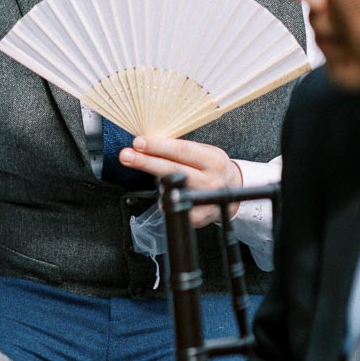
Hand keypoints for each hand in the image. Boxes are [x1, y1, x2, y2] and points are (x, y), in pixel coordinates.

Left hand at [120, 137, 241, 226]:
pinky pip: (172, 208)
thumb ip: (180, 150)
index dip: (158, 146)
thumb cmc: (211, 168)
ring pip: (170, 190)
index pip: (182, 150)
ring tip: (153, 173)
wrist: (233, 190)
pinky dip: (164, 201)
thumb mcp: (203, 152)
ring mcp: (205, 200)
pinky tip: (167, 194)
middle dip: (146, 162)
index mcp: (213, 159)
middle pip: (173, 171)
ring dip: (157, 182)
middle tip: (126, 156)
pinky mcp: (199, 218)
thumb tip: (148, 144)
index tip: (139, 142)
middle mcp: (211, 180)